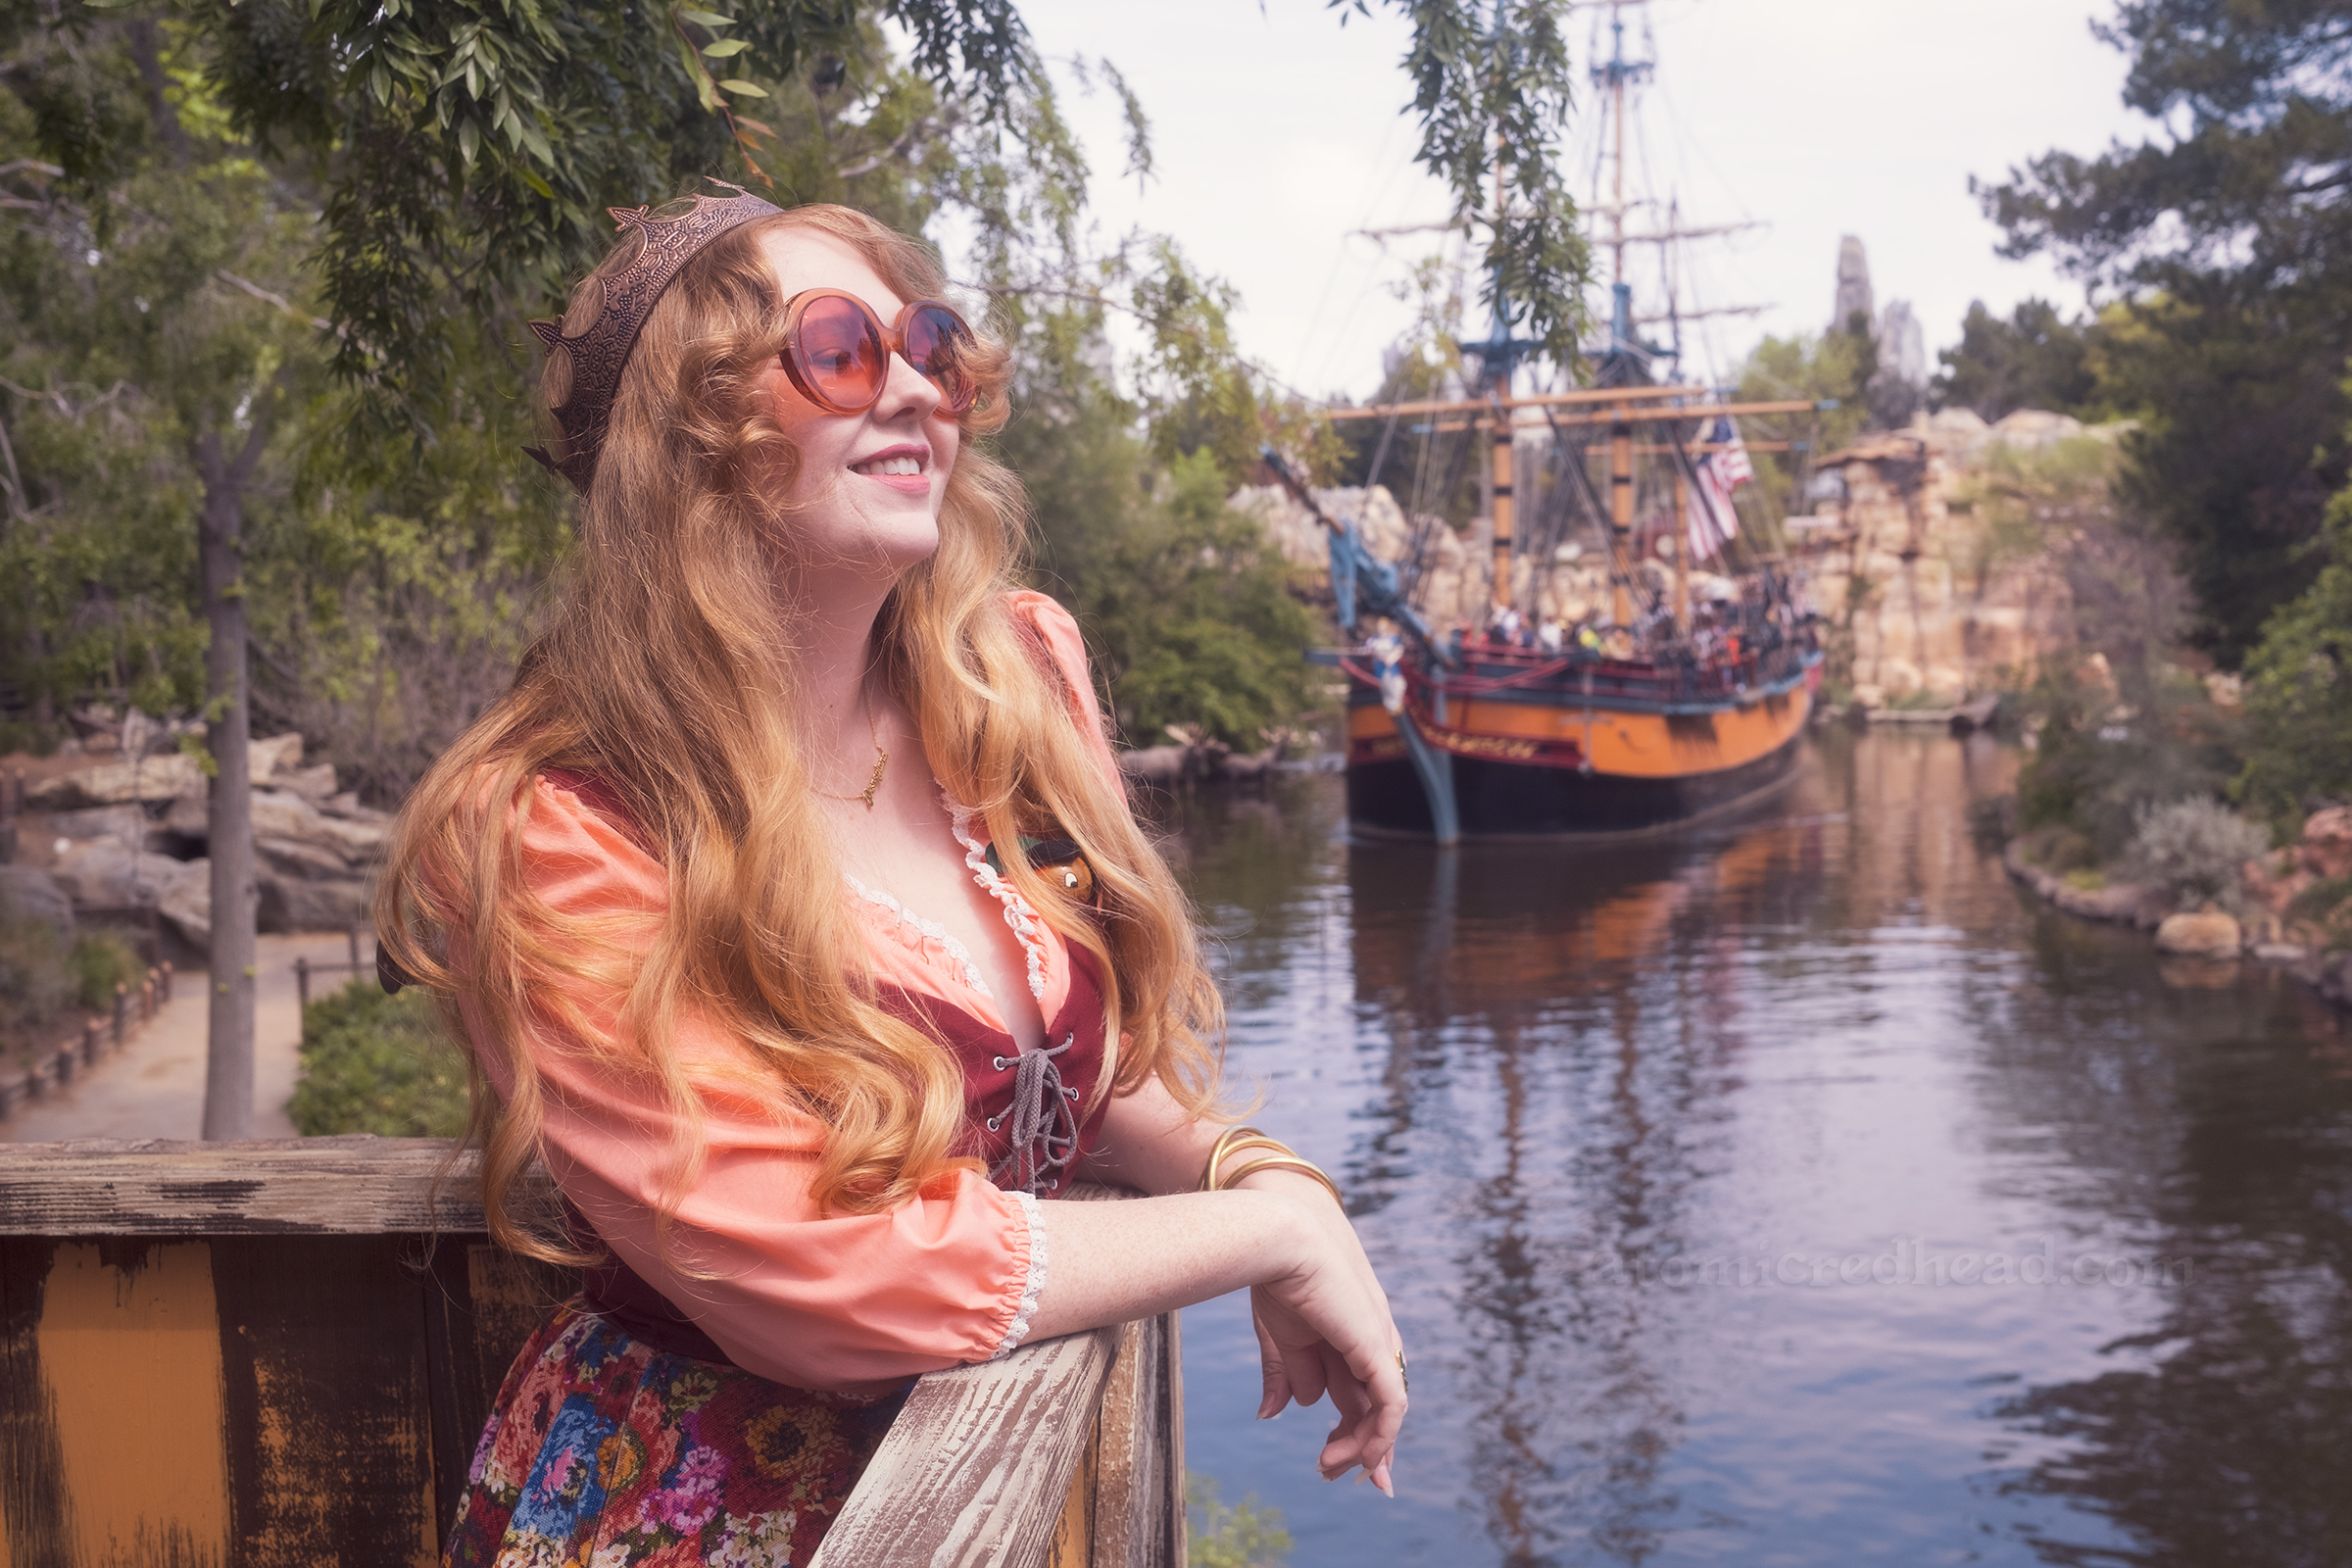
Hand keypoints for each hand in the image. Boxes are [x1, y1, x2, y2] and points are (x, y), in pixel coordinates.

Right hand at [1235, 1169, 1404, 1492]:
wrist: (1278, 1238)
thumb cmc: (1274, 1275)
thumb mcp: (1277, 1335)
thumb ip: (1283, 1374)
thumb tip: (1272, 1415)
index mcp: (1347, 1332)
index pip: (1361, 1391)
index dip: (1354, 1430)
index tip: (1333, 1465)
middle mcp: (1370, 1338)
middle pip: (1374, 1406)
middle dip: (1361, 1447)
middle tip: (1333, 1475)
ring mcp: (1377, 1343)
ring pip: (1382, 1412)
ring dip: (1359, 1447)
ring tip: (1327, 1467)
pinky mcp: (1377, 1349)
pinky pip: (1391, 1405)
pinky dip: (1380, 1437)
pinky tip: (1363, 1460)